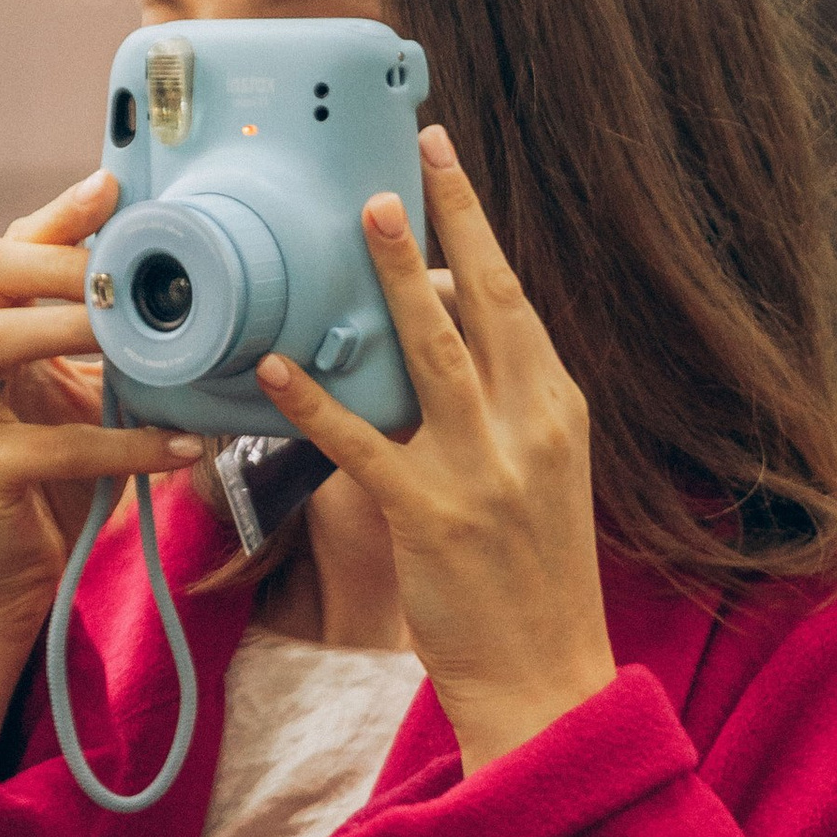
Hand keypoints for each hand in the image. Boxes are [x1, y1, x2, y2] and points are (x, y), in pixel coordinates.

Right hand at [0, 172, 203, 762]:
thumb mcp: (71, 395)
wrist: (3, 580)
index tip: (115, 185)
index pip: (3, 248)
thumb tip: (183, 284)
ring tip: (142, 336)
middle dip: (55, 255)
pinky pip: (51, 446)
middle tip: (125, 266)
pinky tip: (179, 444)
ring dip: (71, 327)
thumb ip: (99, 342)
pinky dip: (122, 441)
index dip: (56, 214)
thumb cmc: (47, 478)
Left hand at [256, 127, 612, 776]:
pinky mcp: (431, 519)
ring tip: (364, 220)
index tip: (446, 164)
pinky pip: (364, 446)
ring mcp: (484, 472)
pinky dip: (318, 402)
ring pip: (435, 354)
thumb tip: (436, 334)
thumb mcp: (540, 476)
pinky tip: (278, 367)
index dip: (478, 227)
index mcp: (558, 410)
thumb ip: (499, 406)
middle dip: (452, 223)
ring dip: (397, 283)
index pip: (515, 300)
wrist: (546, 678)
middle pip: (488, 303)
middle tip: (412, 158)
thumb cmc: (533, 578)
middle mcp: (531, 427)